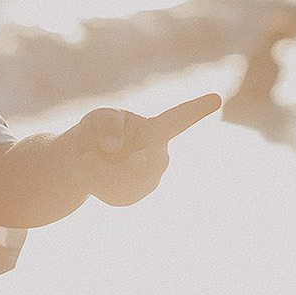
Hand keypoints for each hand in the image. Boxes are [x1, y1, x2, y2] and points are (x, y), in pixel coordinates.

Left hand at [61, 92, 221, 206]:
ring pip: (129, 181)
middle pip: (158, 162)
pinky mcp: (129, 196)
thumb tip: (116, 147)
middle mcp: (156, 156)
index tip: (216, 98)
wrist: (79, 161)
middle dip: (148, 162)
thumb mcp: (98, 118)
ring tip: (86, 158)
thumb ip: (107, 123)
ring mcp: (146, 179)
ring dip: (101, 170)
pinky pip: (113, 193)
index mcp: (154, 130)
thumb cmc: (95, 132)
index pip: (178, 119)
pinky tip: (88, 172)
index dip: (197, 109)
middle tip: (135, 162)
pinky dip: (94, 181)